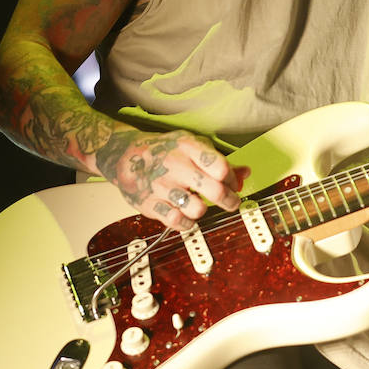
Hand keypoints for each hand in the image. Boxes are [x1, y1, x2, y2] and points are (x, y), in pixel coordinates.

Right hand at [95, 129, 248, 230]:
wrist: (124, 155)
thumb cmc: (164, 150)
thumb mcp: (192, 145)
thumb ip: (219, 160)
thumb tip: (244, 173)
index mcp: (188, 147)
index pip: (220, 166)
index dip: (232, 178)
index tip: (233, 183)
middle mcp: (175, 165)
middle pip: (214, 190)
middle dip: (229, 200)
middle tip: (230, 202)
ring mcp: (161, 186)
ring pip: (197, 209)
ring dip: (203, 210)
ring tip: (199, 205)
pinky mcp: (149, 204)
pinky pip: (176, 221)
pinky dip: (186, 222)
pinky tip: (185, 214)